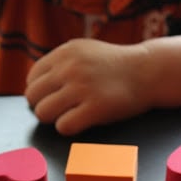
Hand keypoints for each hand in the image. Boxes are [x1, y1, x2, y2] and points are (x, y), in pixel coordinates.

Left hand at [25, 39, 152, 134]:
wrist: (148, 71)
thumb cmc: (113, 67)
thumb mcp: (84, 52)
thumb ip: (59, 64)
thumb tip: (34, 88)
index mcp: (64, 53)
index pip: (32, 79)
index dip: (40, 93)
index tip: (54, 97)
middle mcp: (70, 68)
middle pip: (33, 97)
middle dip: (44, 106)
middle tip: (61, 109)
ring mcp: (82, 87)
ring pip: (43, 113)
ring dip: (54, 119)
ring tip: (70, 115)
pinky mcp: (96, 107)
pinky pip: (63, 126)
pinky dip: (68, 128)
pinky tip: (81, 121)